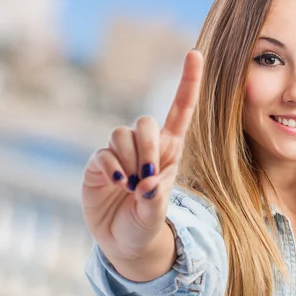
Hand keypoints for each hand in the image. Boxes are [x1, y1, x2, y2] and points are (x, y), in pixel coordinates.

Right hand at [81, 49, 203, 259]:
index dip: (188, 81)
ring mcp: (120, 153)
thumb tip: (145, 181)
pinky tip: (117, 185)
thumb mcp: (157, 214)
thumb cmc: (147, 223)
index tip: (196, 53)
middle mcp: (145, 146)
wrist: (124, 242)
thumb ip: (155, 198)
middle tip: (148, 174)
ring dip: (128, 160)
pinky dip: (111, 169)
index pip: (181, 110)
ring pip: (121, 134)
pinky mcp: (99, 163)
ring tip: (130, 185)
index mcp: (170, 150)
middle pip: (145, 121)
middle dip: (147, 146)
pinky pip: (104, 153)